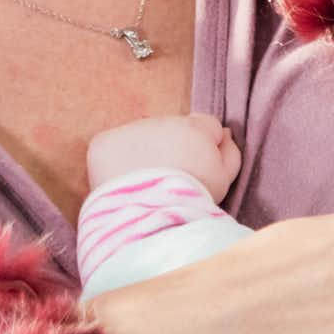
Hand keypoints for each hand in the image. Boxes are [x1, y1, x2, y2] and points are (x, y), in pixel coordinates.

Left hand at [87, 109, 240, 203]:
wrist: (146, 213)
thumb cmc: (191, 198)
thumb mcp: (225, 179)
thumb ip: (230, 152)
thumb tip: (226, 135)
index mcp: (195, 127)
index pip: (206, 125)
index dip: (205, 147)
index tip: (198, 169)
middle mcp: (162, 120)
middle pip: (172, 130)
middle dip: (172, 148)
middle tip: (170, 179)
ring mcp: (130, 129)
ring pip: (142, 137)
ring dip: (145, 152)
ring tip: (145, 184)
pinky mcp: (103, 142)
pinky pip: (113, 146)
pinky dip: (116, 160)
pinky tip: (123, 181)